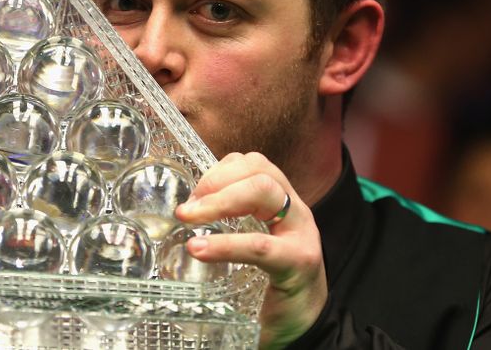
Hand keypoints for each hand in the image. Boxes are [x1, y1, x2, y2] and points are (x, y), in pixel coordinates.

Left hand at [175, 152, 327, 348]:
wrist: (304, 327)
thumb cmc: (273, 284)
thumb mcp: (254, 243)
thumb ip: (233, 222)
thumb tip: (185, 212)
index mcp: (283, 204)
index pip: (254, 164)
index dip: (220, 171)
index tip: (193, 194)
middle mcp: (296, 212)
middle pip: (259, 172)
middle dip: (216, 183)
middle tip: (186, 210)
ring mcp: (301, 235)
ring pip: (264, 191)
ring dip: (219, 201)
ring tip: (190, 219)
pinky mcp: (299, 263)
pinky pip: (260, 244)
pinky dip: (226, 244)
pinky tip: (200, 250)